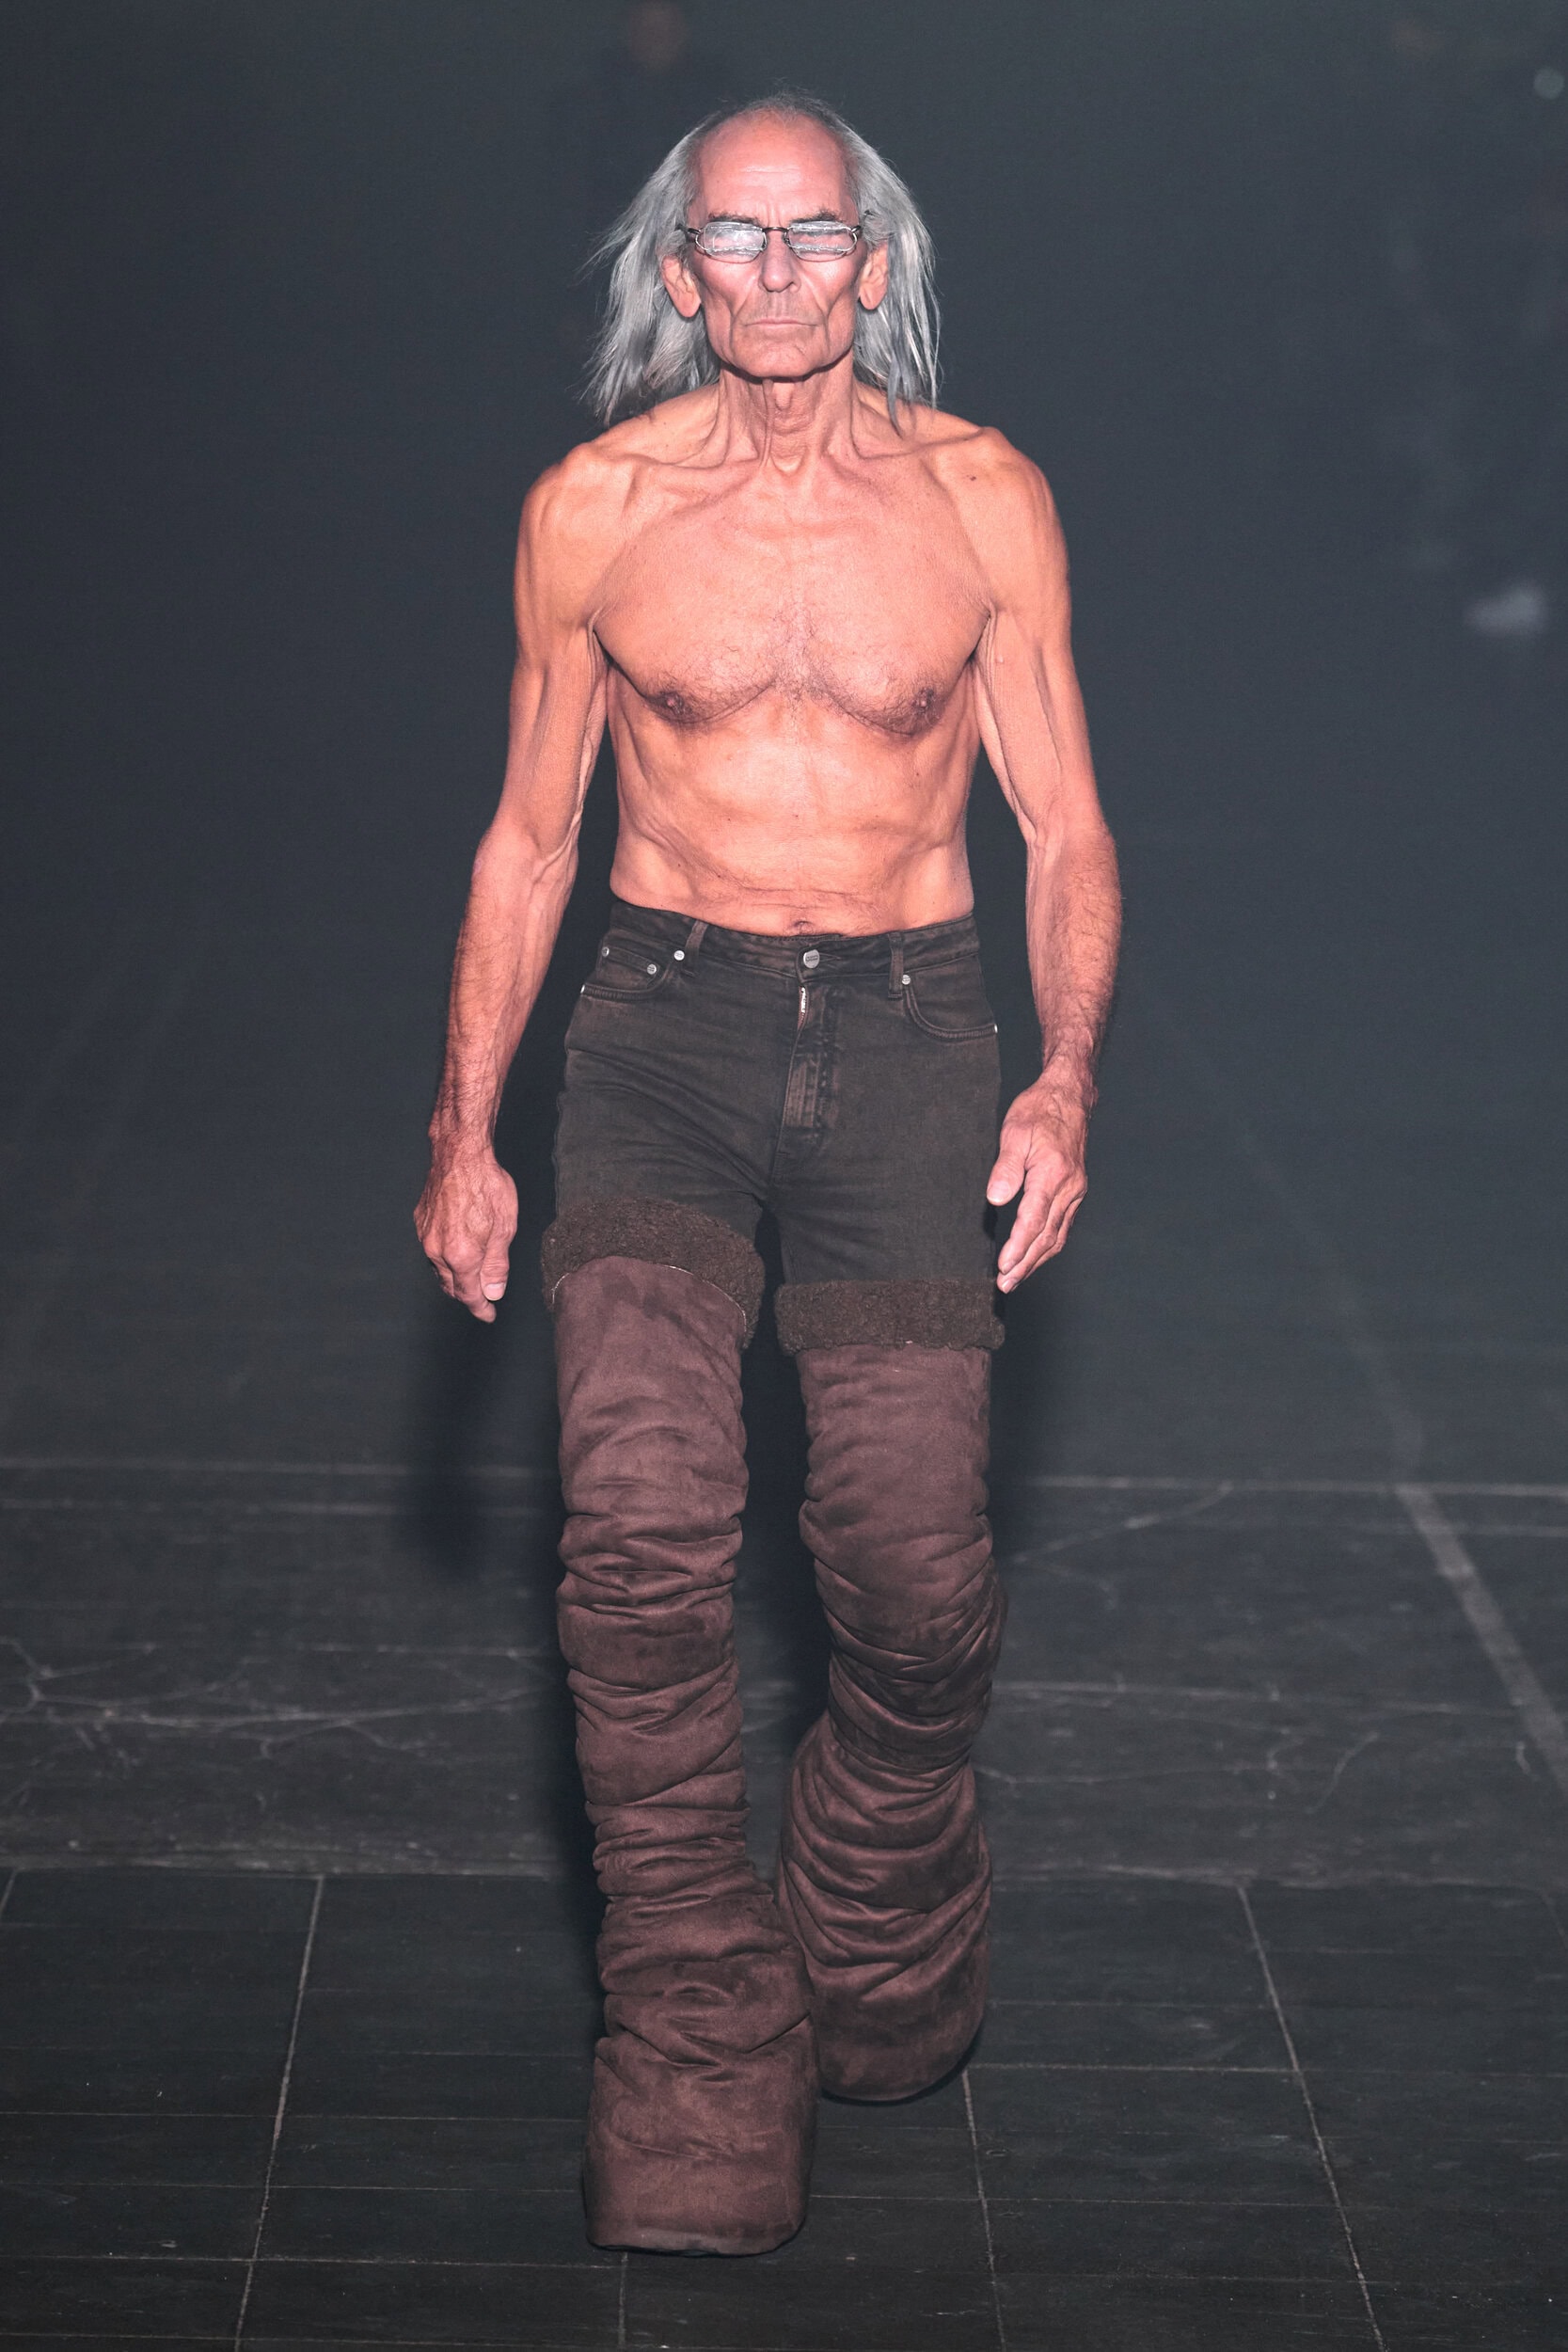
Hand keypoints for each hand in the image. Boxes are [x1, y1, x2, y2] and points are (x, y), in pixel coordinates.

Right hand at [415, 1141, 517, 1321]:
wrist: (460, 1154)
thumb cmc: (486, 1185)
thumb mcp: (505, 1228)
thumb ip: (497, 1265)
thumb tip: (493, 1291)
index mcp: (462, 1256)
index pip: (469, 1295)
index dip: (481, 1309)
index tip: (489, 1315)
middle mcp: (438, 1251)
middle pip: (452, 1286)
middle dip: (468, 1295)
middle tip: (484, 1297)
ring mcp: (425, 1236)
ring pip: (439, 1269)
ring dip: (455, 1276)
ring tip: (472, 1275)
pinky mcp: (420, 1222)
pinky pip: (432, 1249)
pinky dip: (445, 1256)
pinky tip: (458, 1248)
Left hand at [987, 1069, 1091, 1291]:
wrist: (1069, 1097)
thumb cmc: (1039, 1111)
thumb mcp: (1014, 1133)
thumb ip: (1006, 1168)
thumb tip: (996, 1199)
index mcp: (1053, 1174)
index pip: (1034, 1220)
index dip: (1018, 1247)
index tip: (1004, 1266)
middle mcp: (1069, 1187)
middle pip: (1047, 1236)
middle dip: (1025, 1263)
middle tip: (1006, 1284)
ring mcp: (1075, 1191)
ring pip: (1057, 1235)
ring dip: (1037, 1260)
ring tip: (1017, 1277)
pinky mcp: (1076, 1190)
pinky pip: (1063, 1226)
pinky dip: (1049, 1245)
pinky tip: (1037, 1255)